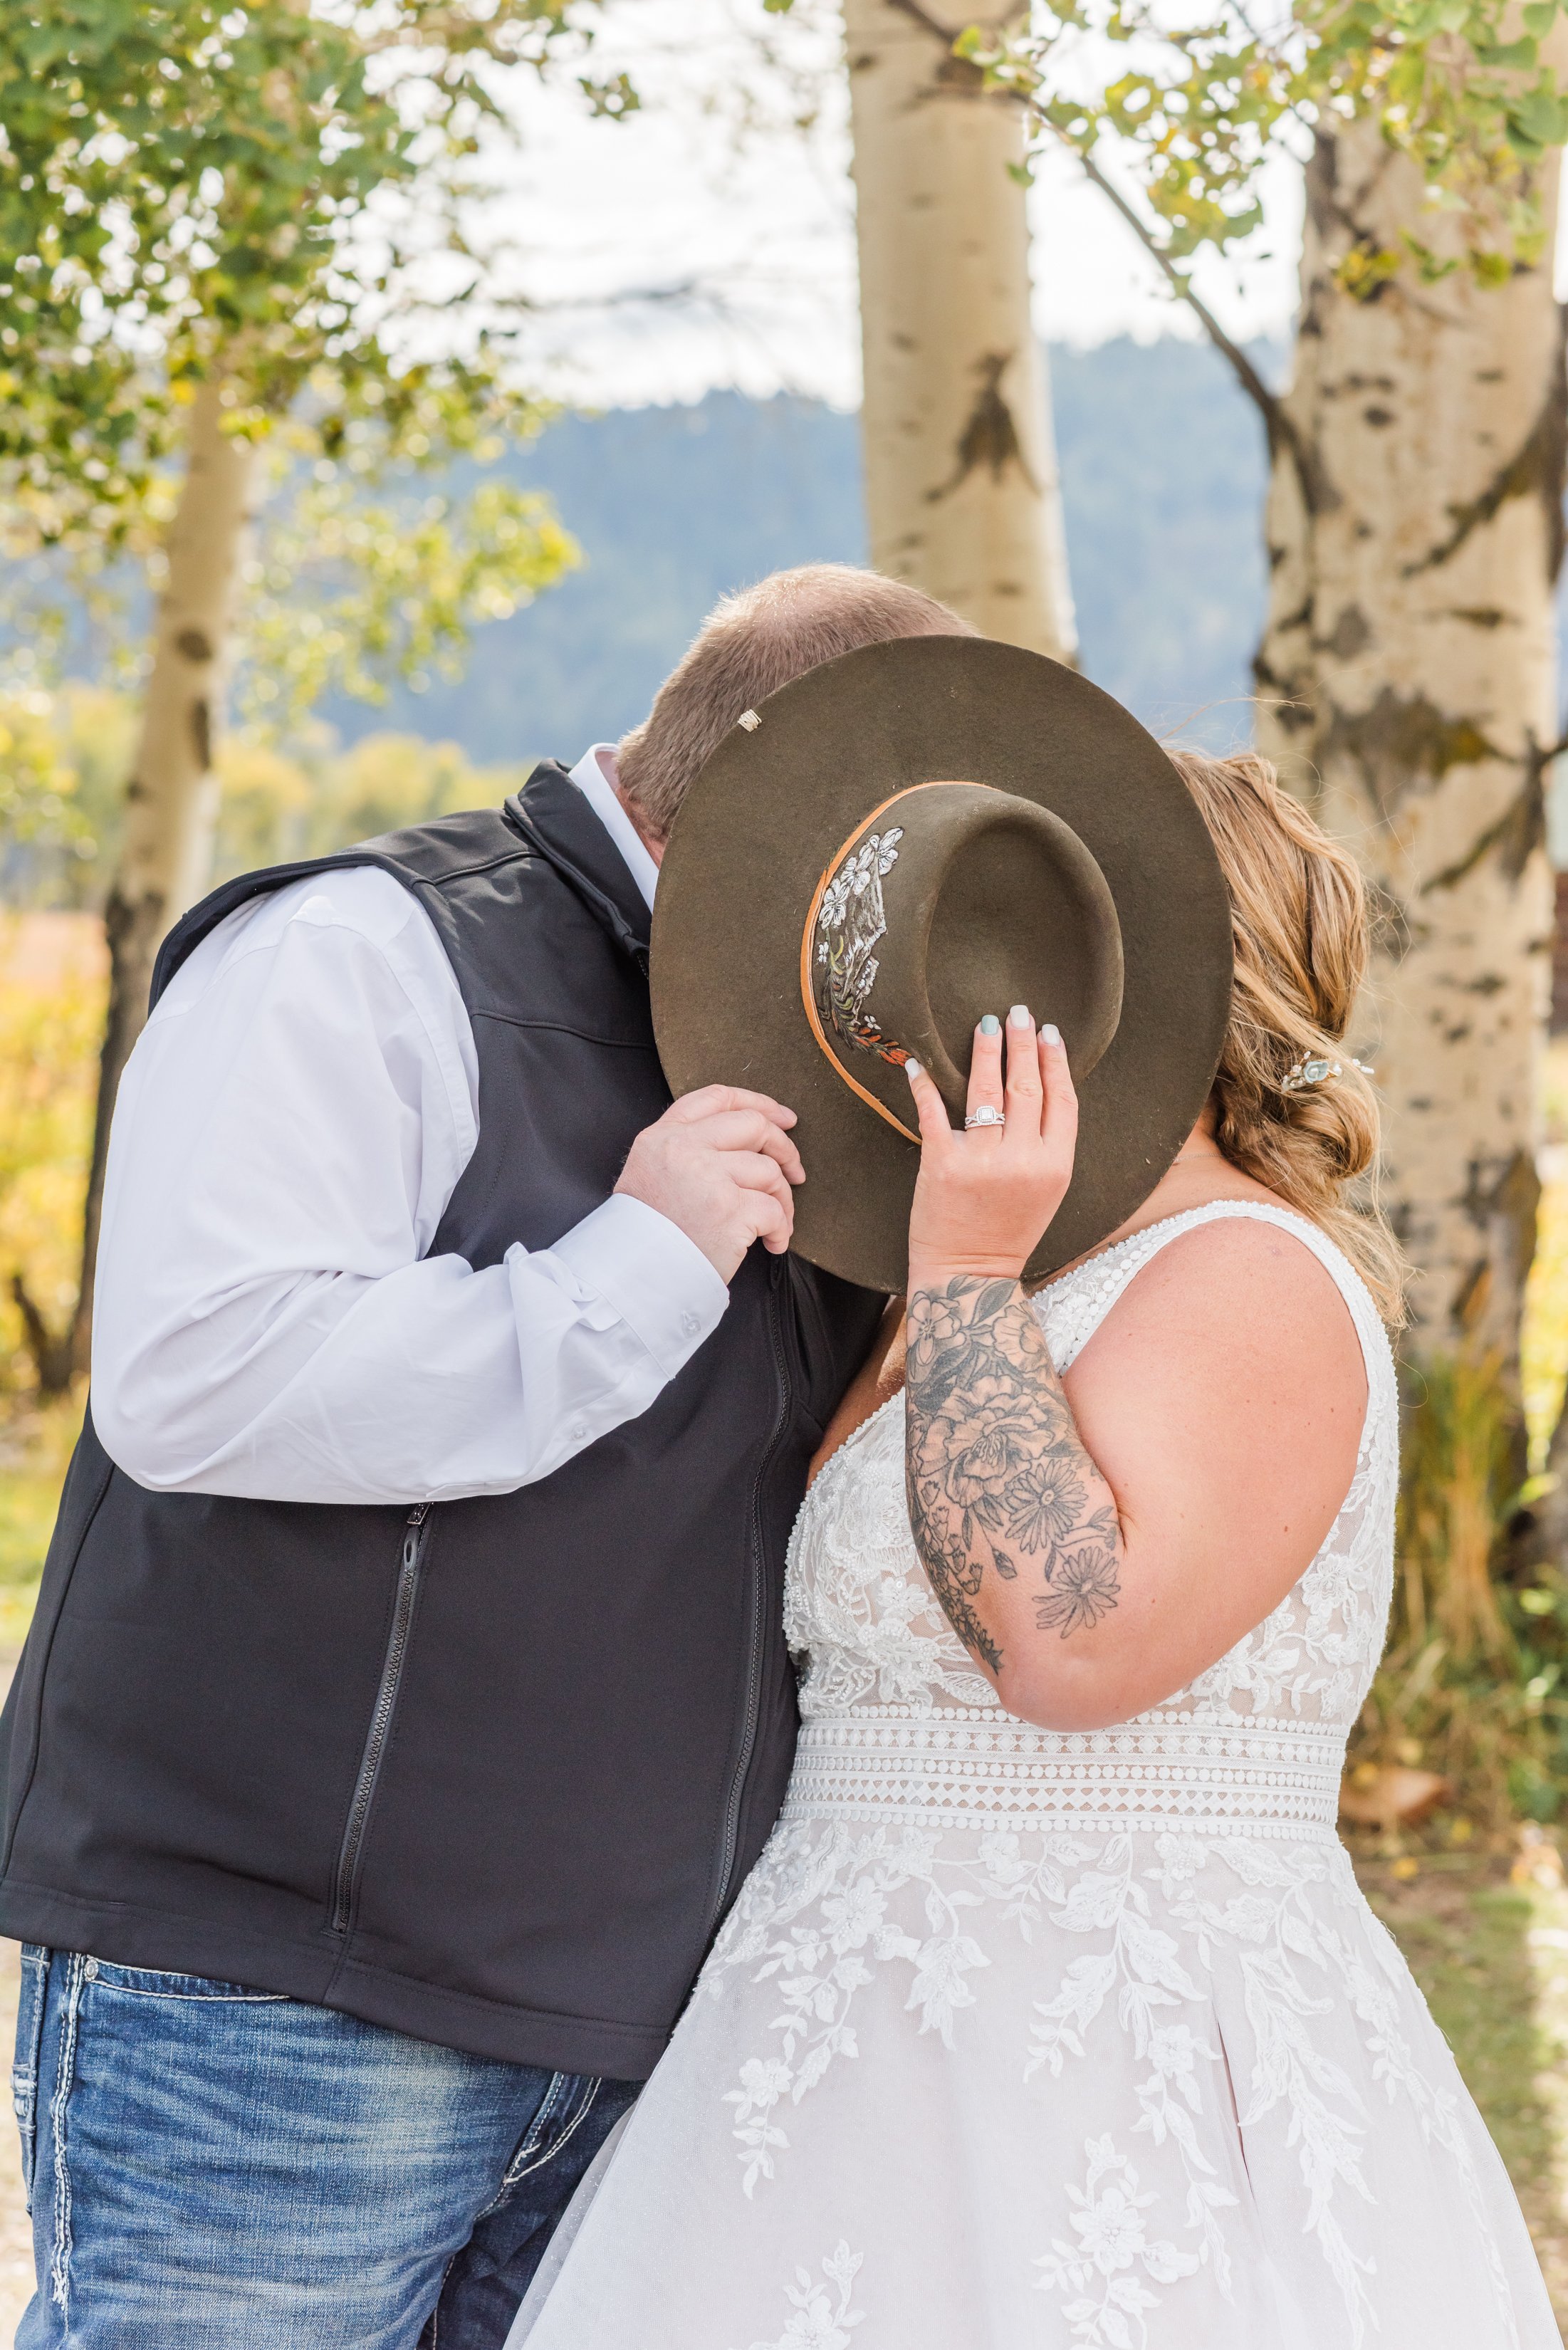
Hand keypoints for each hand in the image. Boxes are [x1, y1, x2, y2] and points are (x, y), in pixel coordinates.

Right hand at [616, 1084, 804, 1280]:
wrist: (631, 1277)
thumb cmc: (644, 1234)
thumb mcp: (648, 1173)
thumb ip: (685, 1149)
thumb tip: (748, 1143)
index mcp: (663, 1136)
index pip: (717, 1098)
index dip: (758, 1103)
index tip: (782, 1118)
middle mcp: (684, 1148)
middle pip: (753, 1126)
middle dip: (784, 1147)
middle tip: (795, 1171)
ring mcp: (708, 1177)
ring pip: (769, 1170)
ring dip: (782, 1198)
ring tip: (774, 1222)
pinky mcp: (730, 1210)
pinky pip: (774, 1211)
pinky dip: (781, 1229)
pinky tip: (772, 1242)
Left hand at [904, 1007, 1077, 1289]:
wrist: (969, 1275)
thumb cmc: (1008, 1231)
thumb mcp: (1046, 1191)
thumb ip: (1046, 1145)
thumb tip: (1042, 1088)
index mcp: (1056, 1167)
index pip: (1063, 1100)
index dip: (1056, 1062)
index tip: (1050, 1032)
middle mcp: (1023, 1160)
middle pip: (1027, 1087)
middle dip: (1023, 1044)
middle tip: (1018, 1013)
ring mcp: (982, 1162)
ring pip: (986, 1091)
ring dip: (985, 1052)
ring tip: (985, 1025)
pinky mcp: (942, 1165)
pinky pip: (933, 1114)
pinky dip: (925, 1085)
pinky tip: (919, 1063)